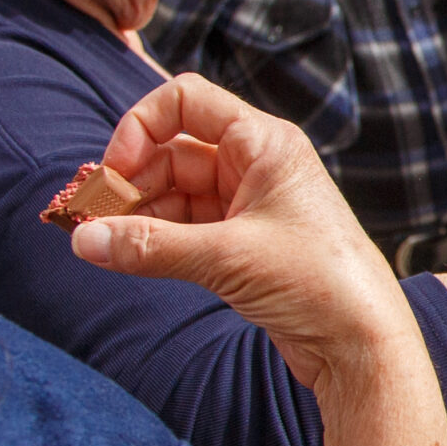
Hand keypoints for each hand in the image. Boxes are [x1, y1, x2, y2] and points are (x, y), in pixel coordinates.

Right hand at [67, 74, 419, 391]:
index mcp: (264, 143)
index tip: (113, 173)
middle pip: (172, 151)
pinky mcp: (243, 243)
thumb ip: (150, 246)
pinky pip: (186, 226)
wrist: (362, 344)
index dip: (141, 127)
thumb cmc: (316, 284)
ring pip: (174, 192)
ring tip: (101, 242)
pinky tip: (127, 255)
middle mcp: (256, 164)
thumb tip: (84, 238)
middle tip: (91, 219)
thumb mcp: (226, 259)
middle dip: (129, 181)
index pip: (186, 101)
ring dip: (137, 213)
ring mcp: (249, 204)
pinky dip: (155, 238)